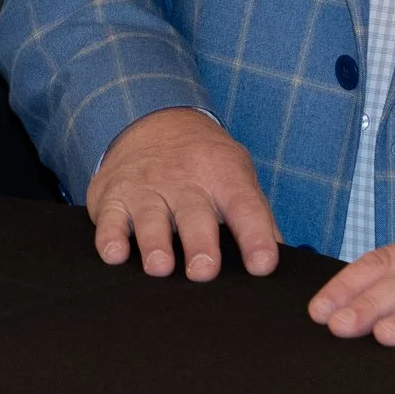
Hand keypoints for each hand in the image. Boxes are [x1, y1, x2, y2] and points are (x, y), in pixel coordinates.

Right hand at [87, 107, 280, 281]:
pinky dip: (109, 236)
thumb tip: (285, 262)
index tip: (262, 265)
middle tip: (204, 271)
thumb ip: (258, 218)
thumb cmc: (204, 164)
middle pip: (195, 215)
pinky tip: (115, 253)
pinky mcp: (113, 196)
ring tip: (160, 267)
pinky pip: (109, 218)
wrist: (152, 121)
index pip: (245, 207)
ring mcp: (146, 187)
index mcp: (223, 176)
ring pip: (150, 218)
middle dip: (200, 244)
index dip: (255, 236)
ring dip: (154, 243)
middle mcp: (185, 180)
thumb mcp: (237, 176)